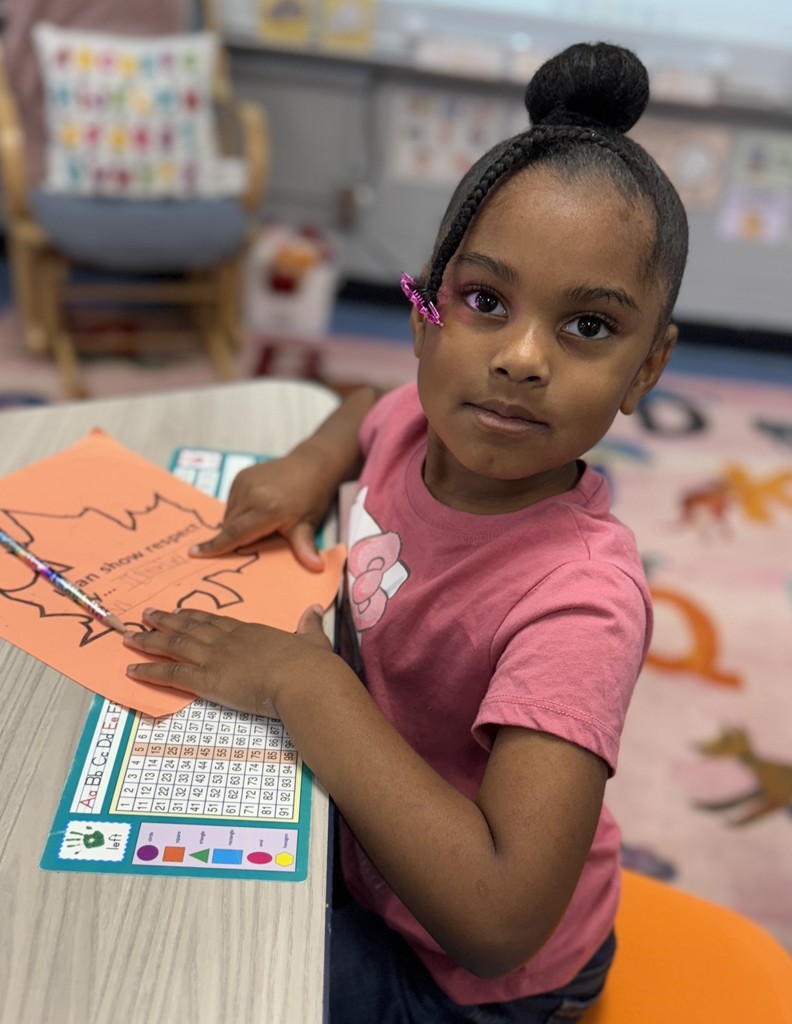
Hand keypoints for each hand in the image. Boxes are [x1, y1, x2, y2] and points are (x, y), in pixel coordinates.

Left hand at [123, 604, 332, 715]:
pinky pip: (171, 674)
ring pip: (174, 645)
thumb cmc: (310, 664)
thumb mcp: (312, 639)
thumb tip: (314, 610)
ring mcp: (215, 658)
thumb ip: (309, 625)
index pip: (215, 621)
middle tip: (146, 615)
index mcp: (250, 631)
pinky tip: (132, 670)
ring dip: (150, 640)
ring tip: (130, 636)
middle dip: (165, 621)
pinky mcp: (207, 680)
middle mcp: (227, 640)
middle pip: (189, 627)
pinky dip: (149, 671)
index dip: (195, 616)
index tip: (180, 611)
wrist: (303, 678)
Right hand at [190, 449, 336, 570]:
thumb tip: (317, 569)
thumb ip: (305, 548)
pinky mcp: (241, 476)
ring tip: (262, 520)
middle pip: (231, 526)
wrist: (312, 465)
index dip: (215, 546)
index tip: (193, 553)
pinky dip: (239, 510)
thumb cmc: (311, 497)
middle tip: (255, 540)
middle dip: (236, 538)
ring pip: (229, 515)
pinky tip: (258, 507)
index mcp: (266, 509)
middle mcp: (251, 494)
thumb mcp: (308, 524)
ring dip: (238, 523)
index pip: (235, 533)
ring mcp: (244, 482)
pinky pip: (232, 502)